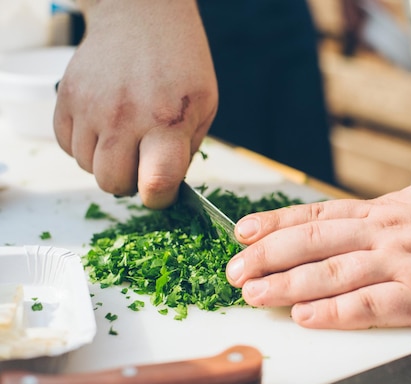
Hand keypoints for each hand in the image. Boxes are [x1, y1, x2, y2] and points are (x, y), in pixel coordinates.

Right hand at [54, 0, 216, 208]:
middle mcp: (125, 117)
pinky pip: (67, 147)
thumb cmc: (181, 63)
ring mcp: (90, 107)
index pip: (155, 184)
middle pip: (113, 184)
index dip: (160, 199)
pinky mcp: (66, 98)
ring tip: (126, 136)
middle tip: (143, 161)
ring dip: (107, 163)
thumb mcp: (204, 107)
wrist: (142, 15)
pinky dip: (85, 146)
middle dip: (131, 182)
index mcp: (167, 122)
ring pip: (88, 169)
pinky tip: (104, 126)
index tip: (163, 192)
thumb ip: (186, 151)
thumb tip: (166, 186)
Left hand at [226, 183, 410, 329]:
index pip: (318, 214)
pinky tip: (305, 315)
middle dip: (268, 255)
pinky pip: (368, 304)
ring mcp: (402, 264)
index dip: (276, 223)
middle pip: (314, 241)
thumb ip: (387, 211)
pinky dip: (333, 310)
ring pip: (332, 272)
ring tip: (254, 292)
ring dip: (287, 283)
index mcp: (386, 211)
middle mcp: (386, 233)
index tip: (243, 231)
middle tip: (233, 269)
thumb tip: (354, 219)